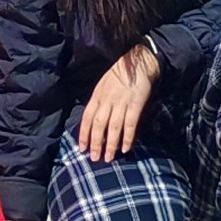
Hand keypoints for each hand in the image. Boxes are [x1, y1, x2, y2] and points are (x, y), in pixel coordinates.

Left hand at [77, 42, 160, 162]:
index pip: (87, 117)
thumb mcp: (103, 86)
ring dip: (110, 144)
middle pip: (98, 124)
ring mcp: (121, 102)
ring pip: (113, 127)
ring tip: (108, 158)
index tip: (81, 148)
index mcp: (97, 95)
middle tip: (94, 158)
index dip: (84, 133)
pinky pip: (130, 123)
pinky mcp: (135, 104)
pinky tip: (125, 148)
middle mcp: (107, 100)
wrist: (138, 62)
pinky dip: (127, 137)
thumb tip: (94, 121)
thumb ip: (98, 102)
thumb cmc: (119, 74)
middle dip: (95, 143)